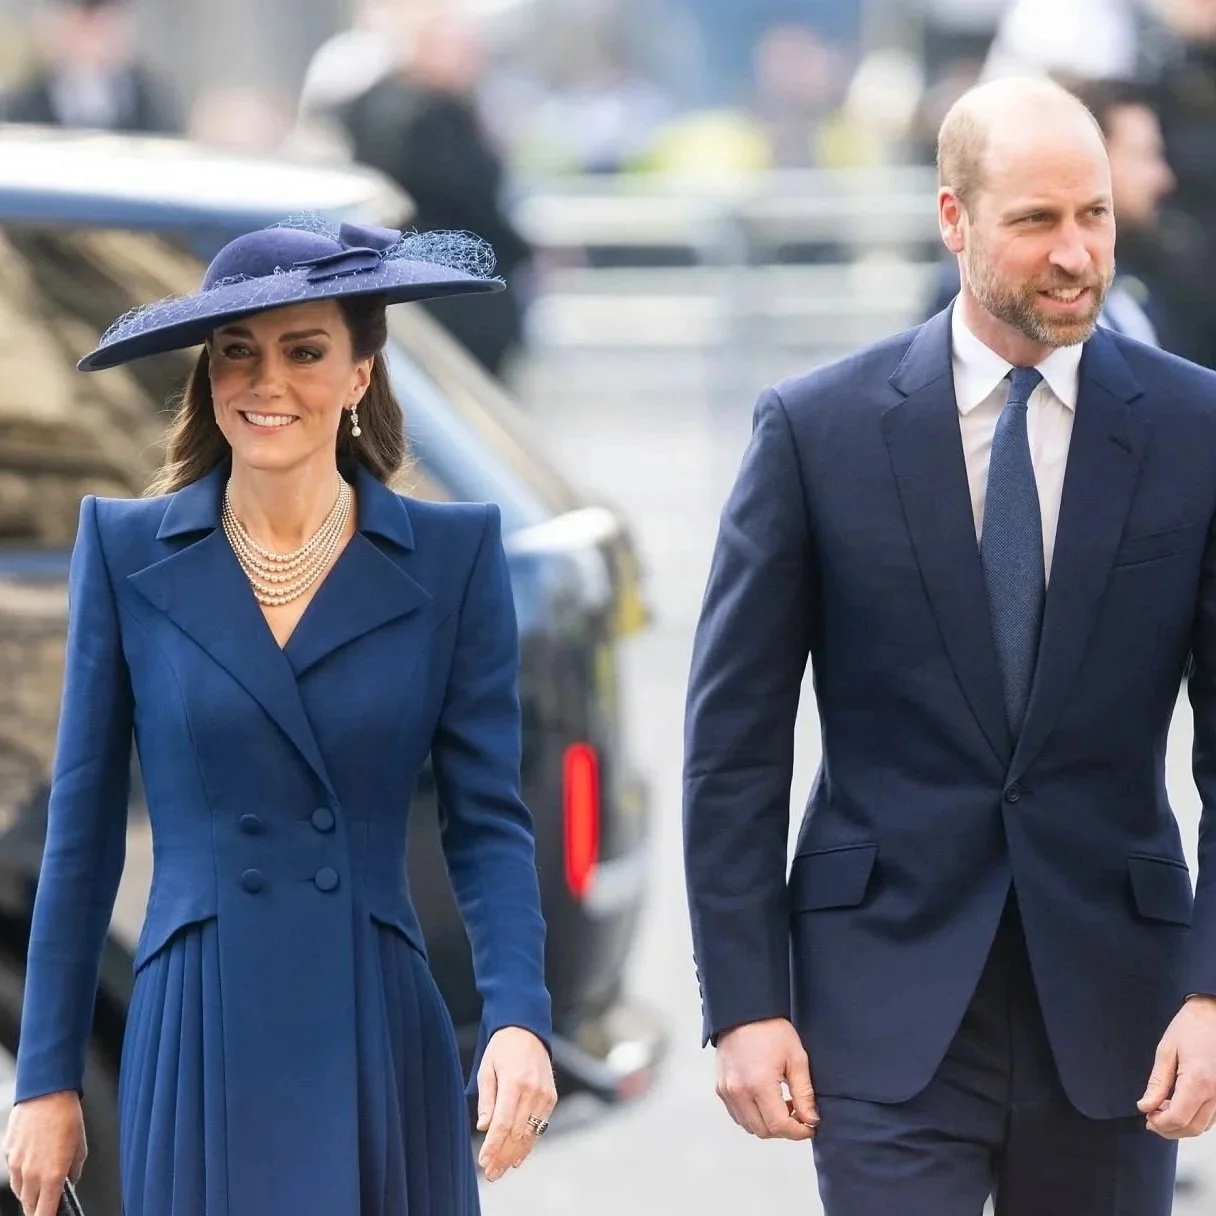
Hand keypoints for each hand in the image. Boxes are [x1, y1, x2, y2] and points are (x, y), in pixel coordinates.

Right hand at [3, 1090, 85, 1215]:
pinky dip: (22, 1175)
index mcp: (52, 1175)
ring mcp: (16, 1166)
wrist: (46, 1093)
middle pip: (30, 1206)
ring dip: (30, 1192)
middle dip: (39, 1208)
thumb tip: (68, 1184)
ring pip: (20, 1192)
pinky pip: (14, 1174)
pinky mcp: (8, 1155)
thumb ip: (73, 1171)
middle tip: (49, 1203)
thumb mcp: (80, 1147)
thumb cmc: (67, 1117)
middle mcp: (31, 1175)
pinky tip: (32, 1163)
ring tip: (42, 1181)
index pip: (44, 1214)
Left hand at [475, 1027, 556, 1182]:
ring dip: (515, 1155)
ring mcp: (545, 1095)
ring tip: (501, 1171)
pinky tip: (518, 1158)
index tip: (483, 1162)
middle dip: (502, 1156)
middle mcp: (532, 1091)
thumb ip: (486, 1099)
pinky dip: (529, 1144)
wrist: (528, 1030)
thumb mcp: (487, 1069)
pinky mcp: (551, 1098)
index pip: (502, 1123)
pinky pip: (539, 1127)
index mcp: (514, 1082)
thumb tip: (484, 1127)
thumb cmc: (502, 1049)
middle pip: (516, 1133)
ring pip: (529, 1134)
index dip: (493, 1146)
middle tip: (490, 1174)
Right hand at [715, 1017, 818, 1140]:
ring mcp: (726, 1091)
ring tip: (780, 1104)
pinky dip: (752, 1116)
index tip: (809, 1127)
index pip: (779, 1126)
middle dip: (784, 1129)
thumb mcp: (796, 1058)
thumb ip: (804, 1093)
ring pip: (749, 1126)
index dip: (798, 1132)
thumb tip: (811, 1120)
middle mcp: (738, 1091)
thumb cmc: (770, 1030)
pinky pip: (737, 1115)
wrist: (743, 1012)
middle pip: (764, 1131)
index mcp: (759, 1084)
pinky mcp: (720, 1088)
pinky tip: (764, 1100)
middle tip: (797, 1114)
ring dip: (767, 1124)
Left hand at [1138, 996, 1215, 1137]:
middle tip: (1151, 1120)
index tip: (1146, 1117)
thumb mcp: (1166, 1050)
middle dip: (1169, 1129)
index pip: (1178, 1118)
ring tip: (1162, 1112)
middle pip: (1192, 1127)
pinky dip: (1194, 1119)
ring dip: (1182, 1126)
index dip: (1160, 1124)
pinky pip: (1212, 1117)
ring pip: (1204, 1126)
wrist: (1215, 1014)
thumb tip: (1145, 1106)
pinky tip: (1179, 1106)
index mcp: (1198, 1082)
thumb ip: (1157, 1082)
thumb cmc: (1191, 1026)